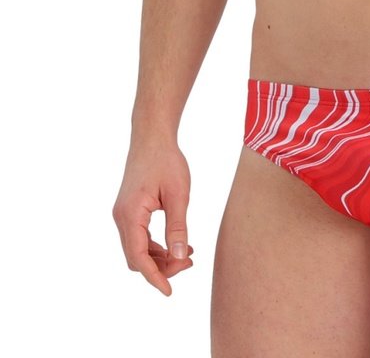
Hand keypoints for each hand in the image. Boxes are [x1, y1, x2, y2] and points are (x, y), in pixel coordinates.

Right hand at [112, 140, 193, 295]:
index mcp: (130, 215)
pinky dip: (156, 246)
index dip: (154, 277)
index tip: (169, 292)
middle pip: (136, 257)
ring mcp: (123, 215)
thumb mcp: (178, 195)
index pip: (138, 257)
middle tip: (189, 263)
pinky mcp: (128, 211)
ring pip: (137, 249)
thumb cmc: (166, 161)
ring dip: (159, 258)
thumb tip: (180, 258)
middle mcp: (121, 218)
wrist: (152, 137)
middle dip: (161, 267)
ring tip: (188, 256)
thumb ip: (178, 228)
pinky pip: (139, 238)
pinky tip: (177, 246)